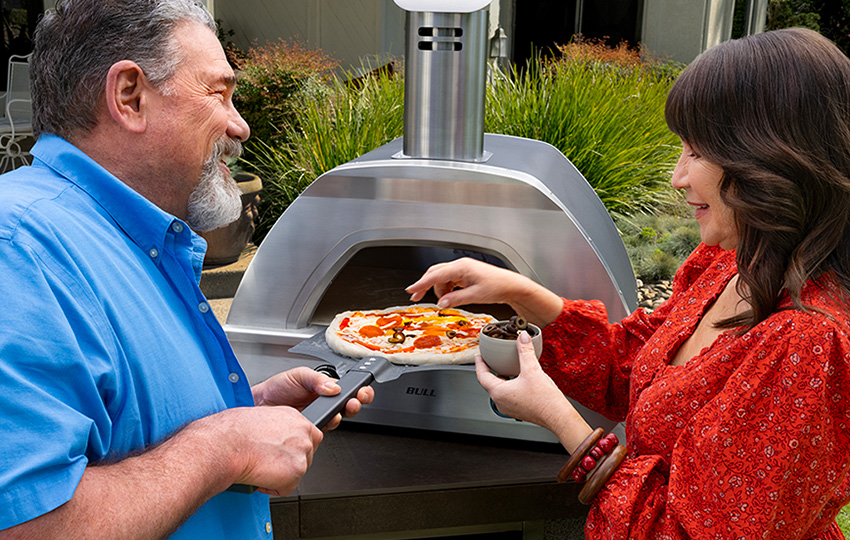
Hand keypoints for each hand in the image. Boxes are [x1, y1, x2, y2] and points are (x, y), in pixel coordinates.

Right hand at [206, 405, 323, 496]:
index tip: (280, 453)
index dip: (293, 448)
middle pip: (307, 456)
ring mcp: (302, 451)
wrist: (225, 444)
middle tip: (268, 462)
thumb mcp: (261, 419)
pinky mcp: (296, 471)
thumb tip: (276, 438)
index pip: (308, 436)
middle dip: (288, 463)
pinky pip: (286, 488)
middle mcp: (302, 432)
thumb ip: (277, 428)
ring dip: (279, 475)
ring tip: (260, 467)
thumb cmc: (233, 432)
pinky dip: (272, 488)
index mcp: (295, 417)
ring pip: (297, 473)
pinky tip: (258, 477)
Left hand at [252, 367, 374, 429]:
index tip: (362, 390)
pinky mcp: (311, 430)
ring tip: (339, 410)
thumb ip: (317, 379)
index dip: (359, 390)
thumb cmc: (277, 388)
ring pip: (339, 418)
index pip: (348, 389)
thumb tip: (334, 386)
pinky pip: (324, 429)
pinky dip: (328, 425)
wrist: (259, 404)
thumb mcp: (299, 375)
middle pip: (349, 406)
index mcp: (325, 387)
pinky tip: (325, 419)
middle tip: (354, 402)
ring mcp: (319, 417)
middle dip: (357, 403)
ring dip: (343, 414)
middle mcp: (325, 403)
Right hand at [405, 258, 562, 326]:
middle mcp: (460, 266)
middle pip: (435, 273)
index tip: (411, 290)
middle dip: (425, 286)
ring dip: (439, 290)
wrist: (511, 286)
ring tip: (444, 302)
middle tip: (416, 297)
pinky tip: (450, 298)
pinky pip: (450, 281)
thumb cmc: (498, 286)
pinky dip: (446, 290)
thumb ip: (456, 299)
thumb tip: (441, 303)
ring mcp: (463, 270)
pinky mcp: (465, 275)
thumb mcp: (475, 295)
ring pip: (442, 278)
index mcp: (461, 267)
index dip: (421, 283)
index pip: (435, 275)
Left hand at [476, 331, 590, 452]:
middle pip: (490, 382)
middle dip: (492, 370)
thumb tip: (522, 337)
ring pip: (500, 389)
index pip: (482, 376)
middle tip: (493, 360)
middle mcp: (501, 402)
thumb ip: (525, 351)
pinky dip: (510, 385)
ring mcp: (509, 408)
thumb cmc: (544, 400)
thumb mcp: (532, 370)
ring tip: (507, 367)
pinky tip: (520, 379)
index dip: (479, 364)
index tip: (479, 356)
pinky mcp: (518, 410)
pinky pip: (509, 395)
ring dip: (502, 378)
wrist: (558, 416)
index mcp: (499, 393)